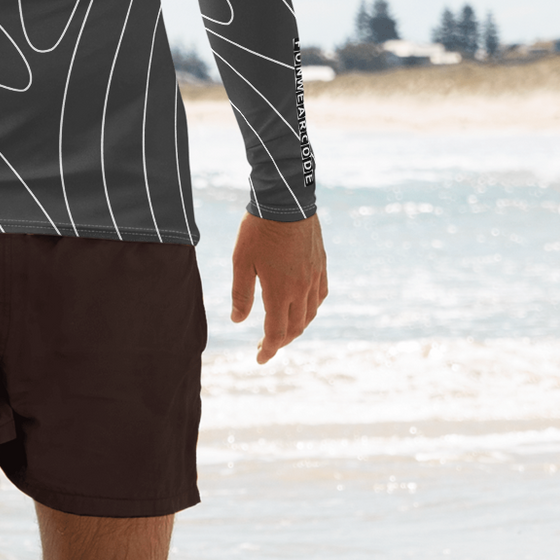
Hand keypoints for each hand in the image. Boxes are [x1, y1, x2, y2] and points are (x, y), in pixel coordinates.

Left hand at [230, 213, 326, 363]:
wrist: (286, 201)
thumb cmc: (258, 230)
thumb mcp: (241, 262)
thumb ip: (241, 294)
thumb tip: (238, 321)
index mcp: (280, 291)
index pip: (276, 333)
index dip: (268, 349)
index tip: (259, 359)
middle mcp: (301, 289)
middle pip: (295, 328)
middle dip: (280, 342)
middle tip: (265, 346)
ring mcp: (314, 277)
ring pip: (310, 314)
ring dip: (296, 328)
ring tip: (282, 330)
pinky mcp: (321, 265)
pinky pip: (320, 296)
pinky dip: (311, 309)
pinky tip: (303, 307)